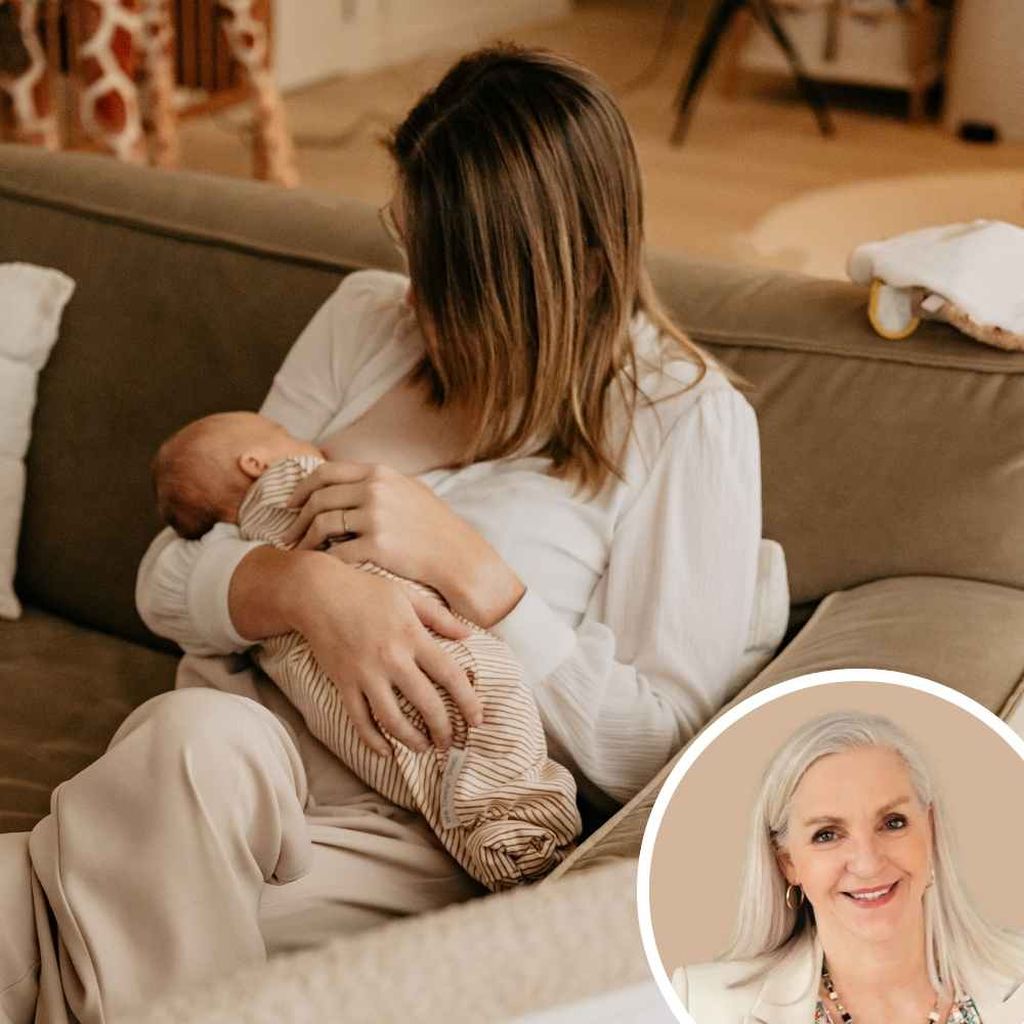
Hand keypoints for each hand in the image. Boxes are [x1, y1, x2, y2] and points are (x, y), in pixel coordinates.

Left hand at [281, 461, 524, 626]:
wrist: (459, 556)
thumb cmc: (435, 528)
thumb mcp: (409, 491)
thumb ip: (379, 483)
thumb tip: (346, 481)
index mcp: (380, 473)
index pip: (326, 473)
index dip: (302, 488)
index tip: (290, 503)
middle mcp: (376, 490)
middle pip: (318, 499)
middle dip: (297, 518)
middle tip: (287, 534)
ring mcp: (376, 517)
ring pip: (322, 525)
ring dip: (304, 540)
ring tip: (298, 552)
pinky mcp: (378, 546)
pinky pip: (337, 551)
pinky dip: (323, 559)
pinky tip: (320, 566)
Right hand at [292, 555, 482, 756]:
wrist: (318, 592)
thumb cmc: (366, 590)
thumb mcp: (408, 596)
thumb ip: (439, 617)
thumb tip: (468, 635)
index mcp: (413, 636)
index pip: (450, 675)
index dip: (468, 701)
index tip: (477, 719)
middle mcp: (392, 659)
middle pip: (427, 704)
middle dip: (443, 729)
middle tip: (450, 742)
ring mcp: (366, 674)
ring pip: (393, 720)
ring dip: (412, 740)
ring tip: (423, 748)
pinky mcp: (343, 683)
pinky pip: (359, 720)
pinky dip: (373, 740)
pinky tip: (386, 751)